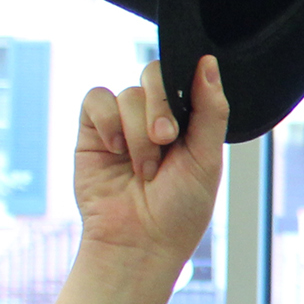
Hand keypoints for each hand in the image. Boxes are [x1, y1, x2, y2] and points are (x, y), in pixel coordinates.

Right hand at [75, 55, 228, 262]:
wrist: (139, 242)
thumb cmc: (180, 208)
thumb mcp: (206, 158)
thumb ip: (210, 110)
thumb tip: (209, 61)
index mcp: (190, 120)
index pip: (186, 77)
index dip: (185, 84)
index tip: (187, 111)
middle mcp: (156, 116)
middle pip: (154, 75)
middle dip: (161, 107)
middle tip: (165, 139)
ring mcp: (124, 123)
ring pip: (128, 94)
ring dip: (138, 131)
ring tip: (144, 168)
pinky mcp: (93, 132)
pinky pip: (96, 99)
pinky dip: (108, 121)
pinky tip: (116, 149)